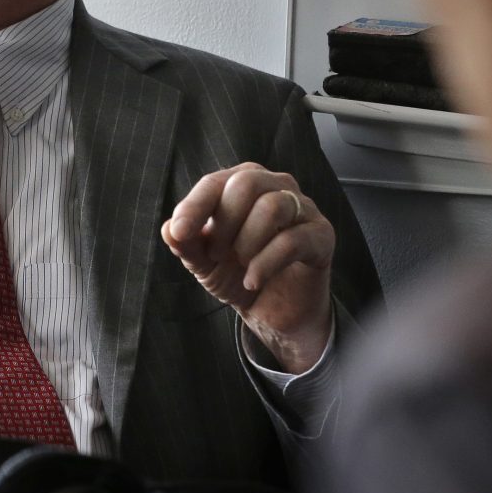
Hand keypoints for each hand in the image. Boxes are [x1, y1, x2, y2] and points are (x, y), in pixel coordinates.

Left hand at [161, 163, 334, 373]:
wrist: (273, 310)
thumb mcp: (204, 261)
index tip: (180, 233)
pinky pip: (293, 240)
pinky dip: (266, 263)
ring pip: (273, 207)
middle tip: (217, 253)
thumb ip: (187, 244)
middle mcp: (276, 186)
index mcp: (243, 184)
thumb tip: (169, 229)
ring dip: (247, 242)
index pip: (215, 182)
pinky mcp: (321, 236)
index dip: (194, 206)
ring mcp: (303, 209)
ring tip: (240, 264)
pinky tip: (253, 281)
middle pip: (247, 182)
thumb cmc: (238, 273)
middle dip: (225, 222)